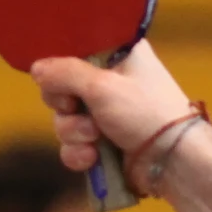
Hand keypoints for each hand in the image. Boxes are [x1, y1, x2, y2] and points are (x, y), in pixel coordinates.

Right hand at [32, 41, 192, 174]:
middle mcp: (111, 81)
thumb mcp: (102, 85)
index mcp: (118, 54)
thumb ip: (64, 73)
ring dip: (74, 133)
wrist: (174, 161)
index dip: (61, 66)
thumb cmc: (146, 112)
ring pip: (64, 121)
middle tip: (77, 108)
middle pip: (61, 88)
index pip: (73, 51)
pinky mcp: (103, 145)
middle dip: (65, 105)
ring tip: (96, 138)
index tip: (62, 78)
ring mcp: (106, 114)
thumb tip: (37, 68)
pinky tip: (93, 158)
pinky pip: (73, 146)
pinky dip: (79, 153)